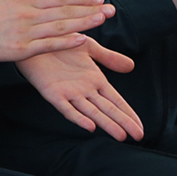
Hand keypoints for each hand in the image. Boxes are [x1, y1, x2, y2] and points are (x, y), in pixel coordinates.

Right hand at [0, 0, 112, 61]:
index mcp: (25, 1)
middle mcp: (29, 15)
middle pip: (64, 11)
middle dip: (89, 10)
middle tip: (111, 9)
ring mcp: (27, 33)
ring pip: (60, 27)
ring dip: (83, 23)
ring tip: (101, 20)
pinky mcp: (22, 50)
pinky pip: (48, 46)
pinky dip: (65, 42)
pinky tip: (82, 40)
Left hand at [19, 38, 141, 140]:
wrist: (35, 38)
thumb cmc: (60, 44)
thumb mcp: (90, 49)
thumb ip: (109, 58)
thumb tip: (131, 67)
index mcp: (94, 80)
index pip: (116, 101)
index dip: (129, 113)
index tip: (141, 128)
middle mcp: (84, 90)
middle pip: (108, 109)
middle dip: (124, 122)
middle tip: (138, 137)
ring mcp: (69, 93)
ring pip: (92, 112)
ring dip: (106, 124)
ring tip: (121, 135)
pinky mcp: (53, 93)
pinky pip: (67, 108)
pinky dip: (78, 117)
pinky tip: (90, 126)